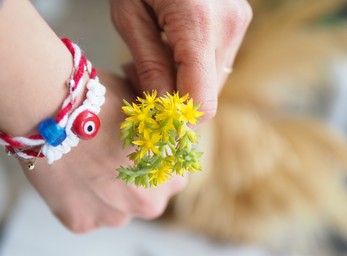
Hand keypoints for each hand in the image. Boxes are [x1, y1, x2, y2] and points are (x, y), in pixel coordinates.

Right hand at [21, 71, 185, 232]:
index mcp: (172, 177)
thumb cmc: (107, 105)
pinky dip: (79, 200)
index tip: (136, 152)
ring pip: (115, 209)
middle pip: (145, 198)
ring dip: (105, 194)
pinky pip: (86, 214)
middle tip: (111, 160)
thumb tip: (160, 133)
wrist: (57, 112)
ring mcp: (115, 217)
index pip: (170, 176)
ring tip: (87, 167)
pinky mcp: (82, 223)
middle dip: (133, 183)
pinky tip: (70, 177)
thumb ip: (159, 134)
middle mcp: (149, 205)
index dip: (153, 162)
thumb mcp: (146, 116)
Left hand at [110, 0, 251, 120]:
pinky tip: (171, 52)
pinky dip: (193, 71)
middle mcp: (229, 26)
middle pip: (208, 96)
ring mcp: (237, 24)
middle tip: (144, 84)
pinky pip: (216, 65)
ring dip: (183, 85)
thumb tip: (163, 110)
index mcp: (198, 24)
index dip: (178, 120)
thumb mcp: (129, 16)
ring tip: (154, 62)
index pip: (201, 101)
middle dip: (176, 102)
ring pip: (213, 83)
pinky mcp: (236, 23)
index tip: (153, 119)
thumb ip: (150, 66)